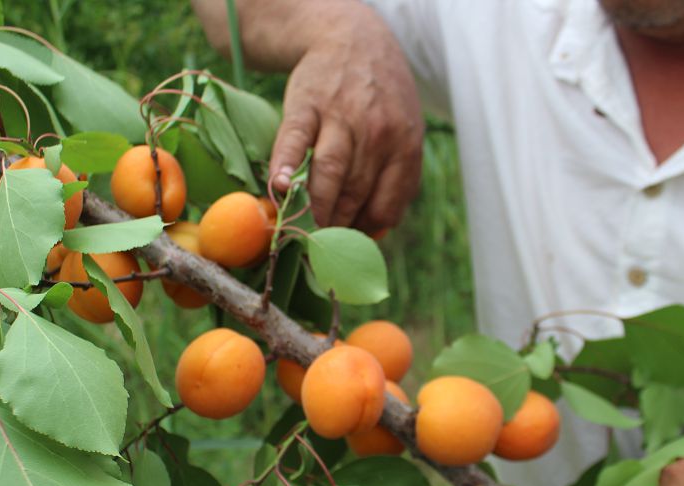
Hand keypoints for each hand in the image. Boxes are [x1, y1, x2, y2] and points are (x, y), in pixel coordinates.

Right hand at [269, 4, 423, 235]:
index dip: (364, 233)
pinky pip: (295, 141)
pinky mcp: (307, 104)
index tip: (345, 248)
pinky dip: (286, 166)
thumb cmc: (377, 97)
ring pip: (329, 176)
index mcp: (405, 146)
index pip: (385, 206)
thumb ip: (395, 178)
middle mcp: (377, 134)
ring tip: (300, 235)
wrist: (350, 36)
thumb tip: (377, 233)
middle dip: (335, 230)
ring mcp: (341, 118)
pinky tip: (278, 188)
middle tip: (317, 252)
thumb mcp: (403, 131)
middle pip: (355, 196)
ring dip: (314, 211)